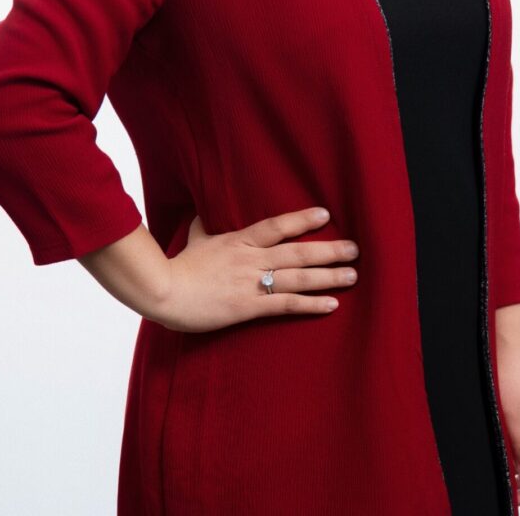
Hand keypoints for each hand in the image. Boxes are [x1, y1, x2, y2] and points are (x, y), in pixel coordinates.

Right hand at [159, 207, 359, 332]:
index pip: (276, 226)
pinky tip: (331, 304)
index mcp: (238, 240)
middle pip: (297, 251)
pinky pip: (285, 305)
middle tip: (355, 249)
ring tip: (352, 275)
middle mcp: (250, 258)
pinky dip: (310, 304)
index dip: (302, 219)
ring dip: (328, 276)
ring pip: (297, 276)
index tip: (326, 214)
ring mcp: (250, 283)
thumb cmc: (178, 267)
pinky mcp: (247, 307)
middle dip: (329, 249)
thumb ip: (203, 228)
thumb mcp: (194, 240)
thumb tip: (200, 213)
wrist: (163, 291)